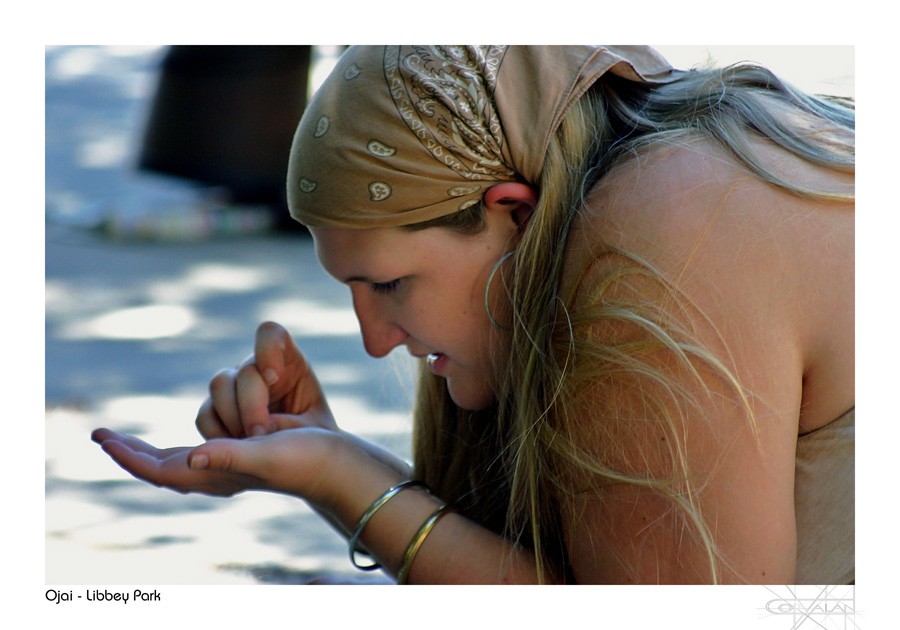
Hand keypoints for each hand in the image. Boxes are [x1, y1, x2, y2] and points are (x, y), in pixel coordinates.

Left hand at [90, 425, 340, 499]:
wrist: (335, 464)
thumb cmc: (305, 462)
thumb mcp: (267, 456)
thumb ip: (229, 457)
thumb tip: (192, 458)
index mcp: (216, 475)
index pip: (161, 469)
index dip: (131, 456)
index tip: (104, 440)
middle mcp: (217, 467)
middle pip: (162, 461)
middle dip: (133, 449)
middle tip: (101, 435)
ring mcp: (229, 457)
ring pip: (195, 430)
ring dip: (211, 414)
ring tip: (253, 422)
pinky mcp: (243, 445)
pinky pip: (206, 439)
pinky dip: (193, 431)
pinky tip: (189, 431)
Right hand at [196, 321, 335, 439]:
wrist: (302, 462)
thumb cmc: (316, 442)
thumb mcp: (315, 432)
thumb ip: (291, 428)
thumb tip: (256, 435)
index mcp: (289, 362)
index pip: (270, 335)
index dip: (267, 349)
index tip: (273, 378)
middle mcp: (257, 368)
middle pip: (244, 371)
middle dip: (252, 404)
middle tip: (262, 434)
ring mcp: (234, 386)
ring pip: (219, 386)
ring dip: (233, 418)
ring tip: (252, 444)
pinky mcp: (216, 410)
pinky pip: (205, 415)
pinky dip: (217, 434)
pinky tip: (237, 449)